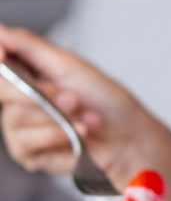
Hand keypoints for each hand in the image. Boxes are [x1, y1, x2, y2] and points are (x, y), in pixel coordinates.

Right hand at [0, 24, 151, 185]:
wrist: (128, 138)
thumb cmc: (106, 100)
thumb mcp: (71, 66)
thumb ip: (31, 47)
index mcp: (27, 73)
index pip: (0, 64)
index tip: (3, 54)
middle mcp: (18, 99)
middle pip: (5, 91)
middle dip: (45, 95)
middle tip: (75, 99)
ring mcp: (19, 127)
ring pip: (17, 120)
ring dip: (59, 121)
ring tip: (87, 120)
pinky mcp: (27, 152)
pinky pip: (27, 145)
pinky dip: (59, 139)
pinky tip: (79, 137)